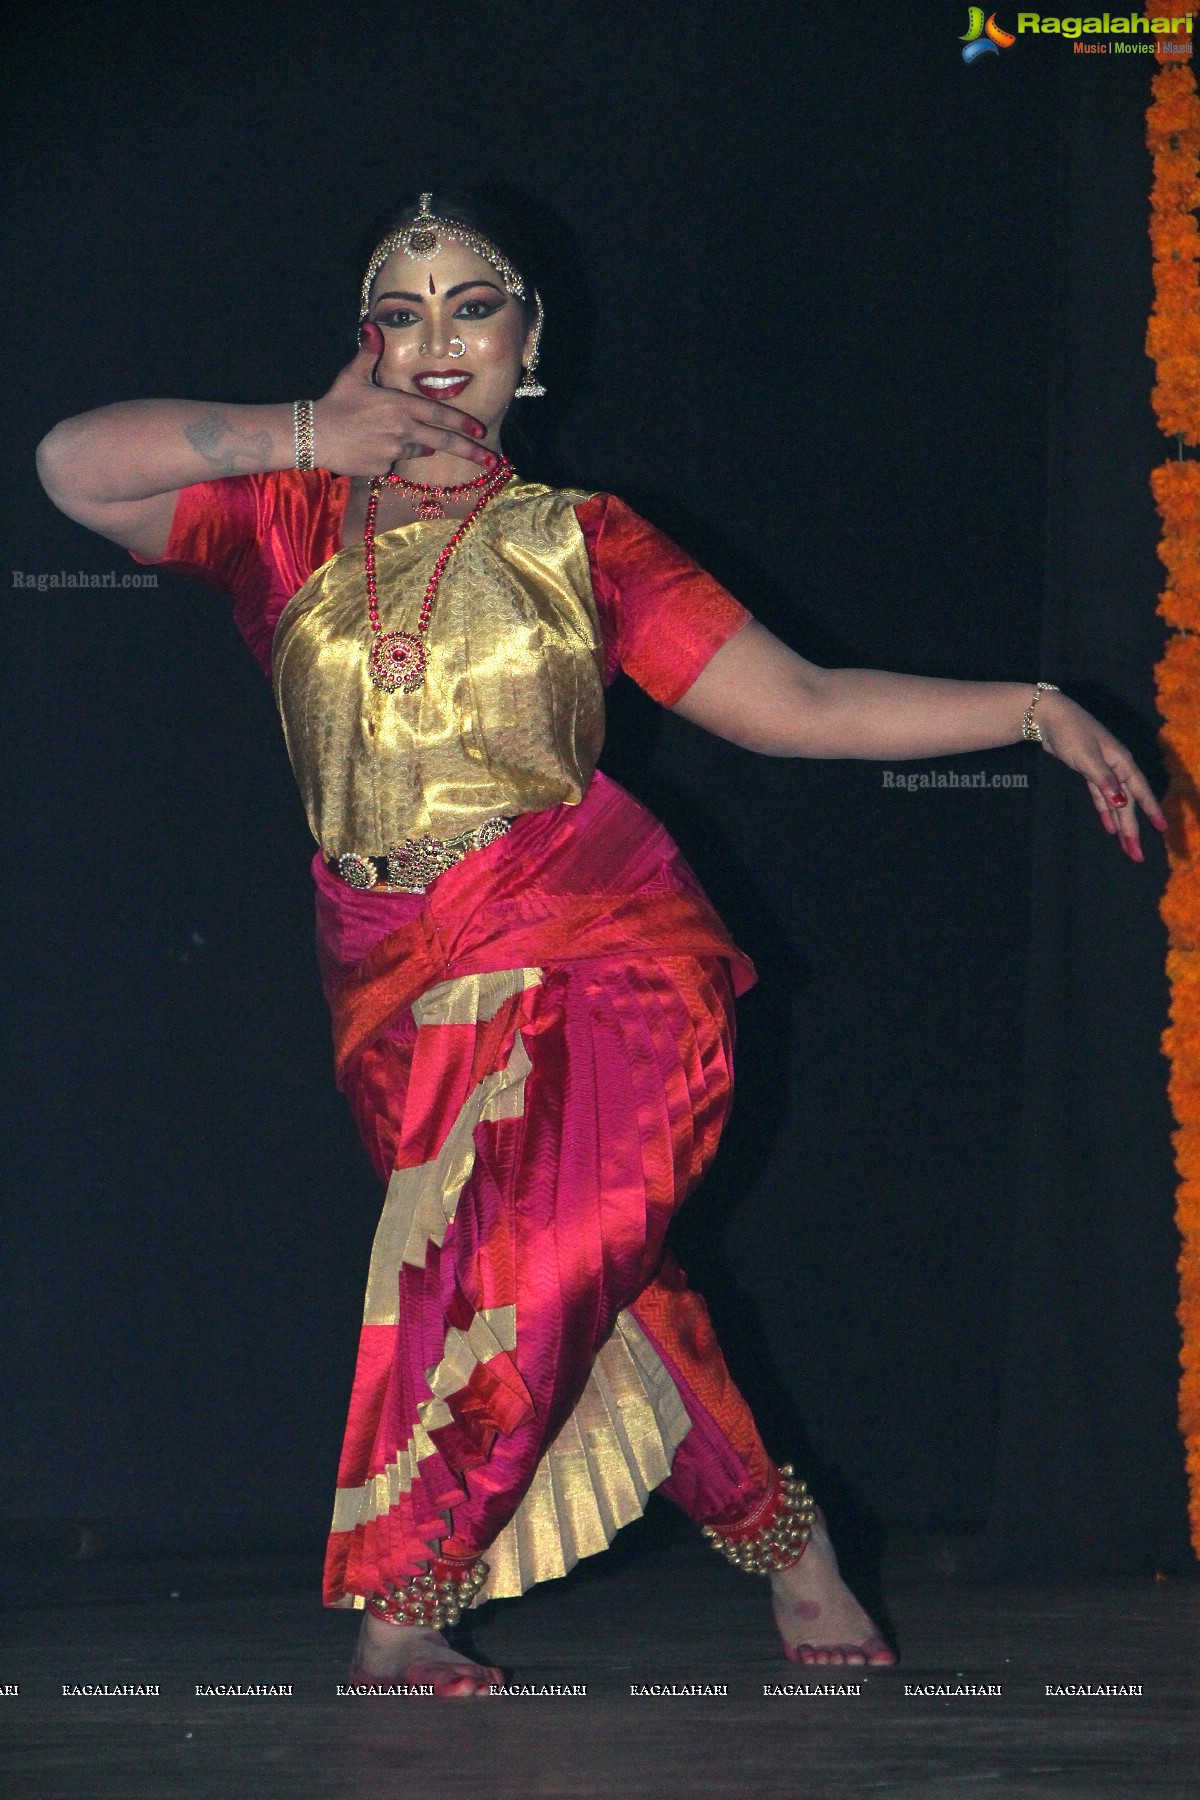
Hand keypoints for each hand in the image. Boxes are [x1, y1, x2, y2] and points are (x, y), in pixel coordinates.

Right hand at [310, 329, 496, 475]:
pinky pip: (394, 461)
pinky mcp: (382, 468)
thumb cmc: (334, 403)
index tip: (481, 431)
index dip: (462, 423)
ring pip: (416, 449)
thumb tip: (372, 325)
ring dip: (414, 443)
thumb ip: (369, 353)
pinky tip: (369, 445)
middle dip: (470, 452)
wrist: (313, 435)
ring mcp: (394, 452)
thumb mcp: (352, 375)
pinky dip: (389, 454)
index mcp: (400, 406)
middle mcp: (402, 430)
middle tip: (491, 460)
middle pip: (443, 442)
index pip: (440, 414)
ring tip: (385, 432)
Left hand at [1033, 690, 1167, 861]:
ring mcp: (1103, 771)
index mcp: (1121, 762)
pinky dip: (1105, 812)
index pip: (1140, 791)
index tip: (1161, 829)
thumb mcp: (1086, 756)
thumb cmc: (1070, 731)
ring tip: (1127, 847)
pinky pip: (1101, 797)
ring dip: (1120, 824)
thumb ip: (1104, 780)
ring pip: (1115, 803)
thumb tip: (1122, 802)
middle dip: (1132, 829)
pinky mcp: (1090, 773)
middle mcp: (1116, 768)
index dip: (1151, 810)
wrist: (1049, 716)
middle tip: (1136, 855)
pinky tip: (1110, 827)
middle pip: (1127, 803)